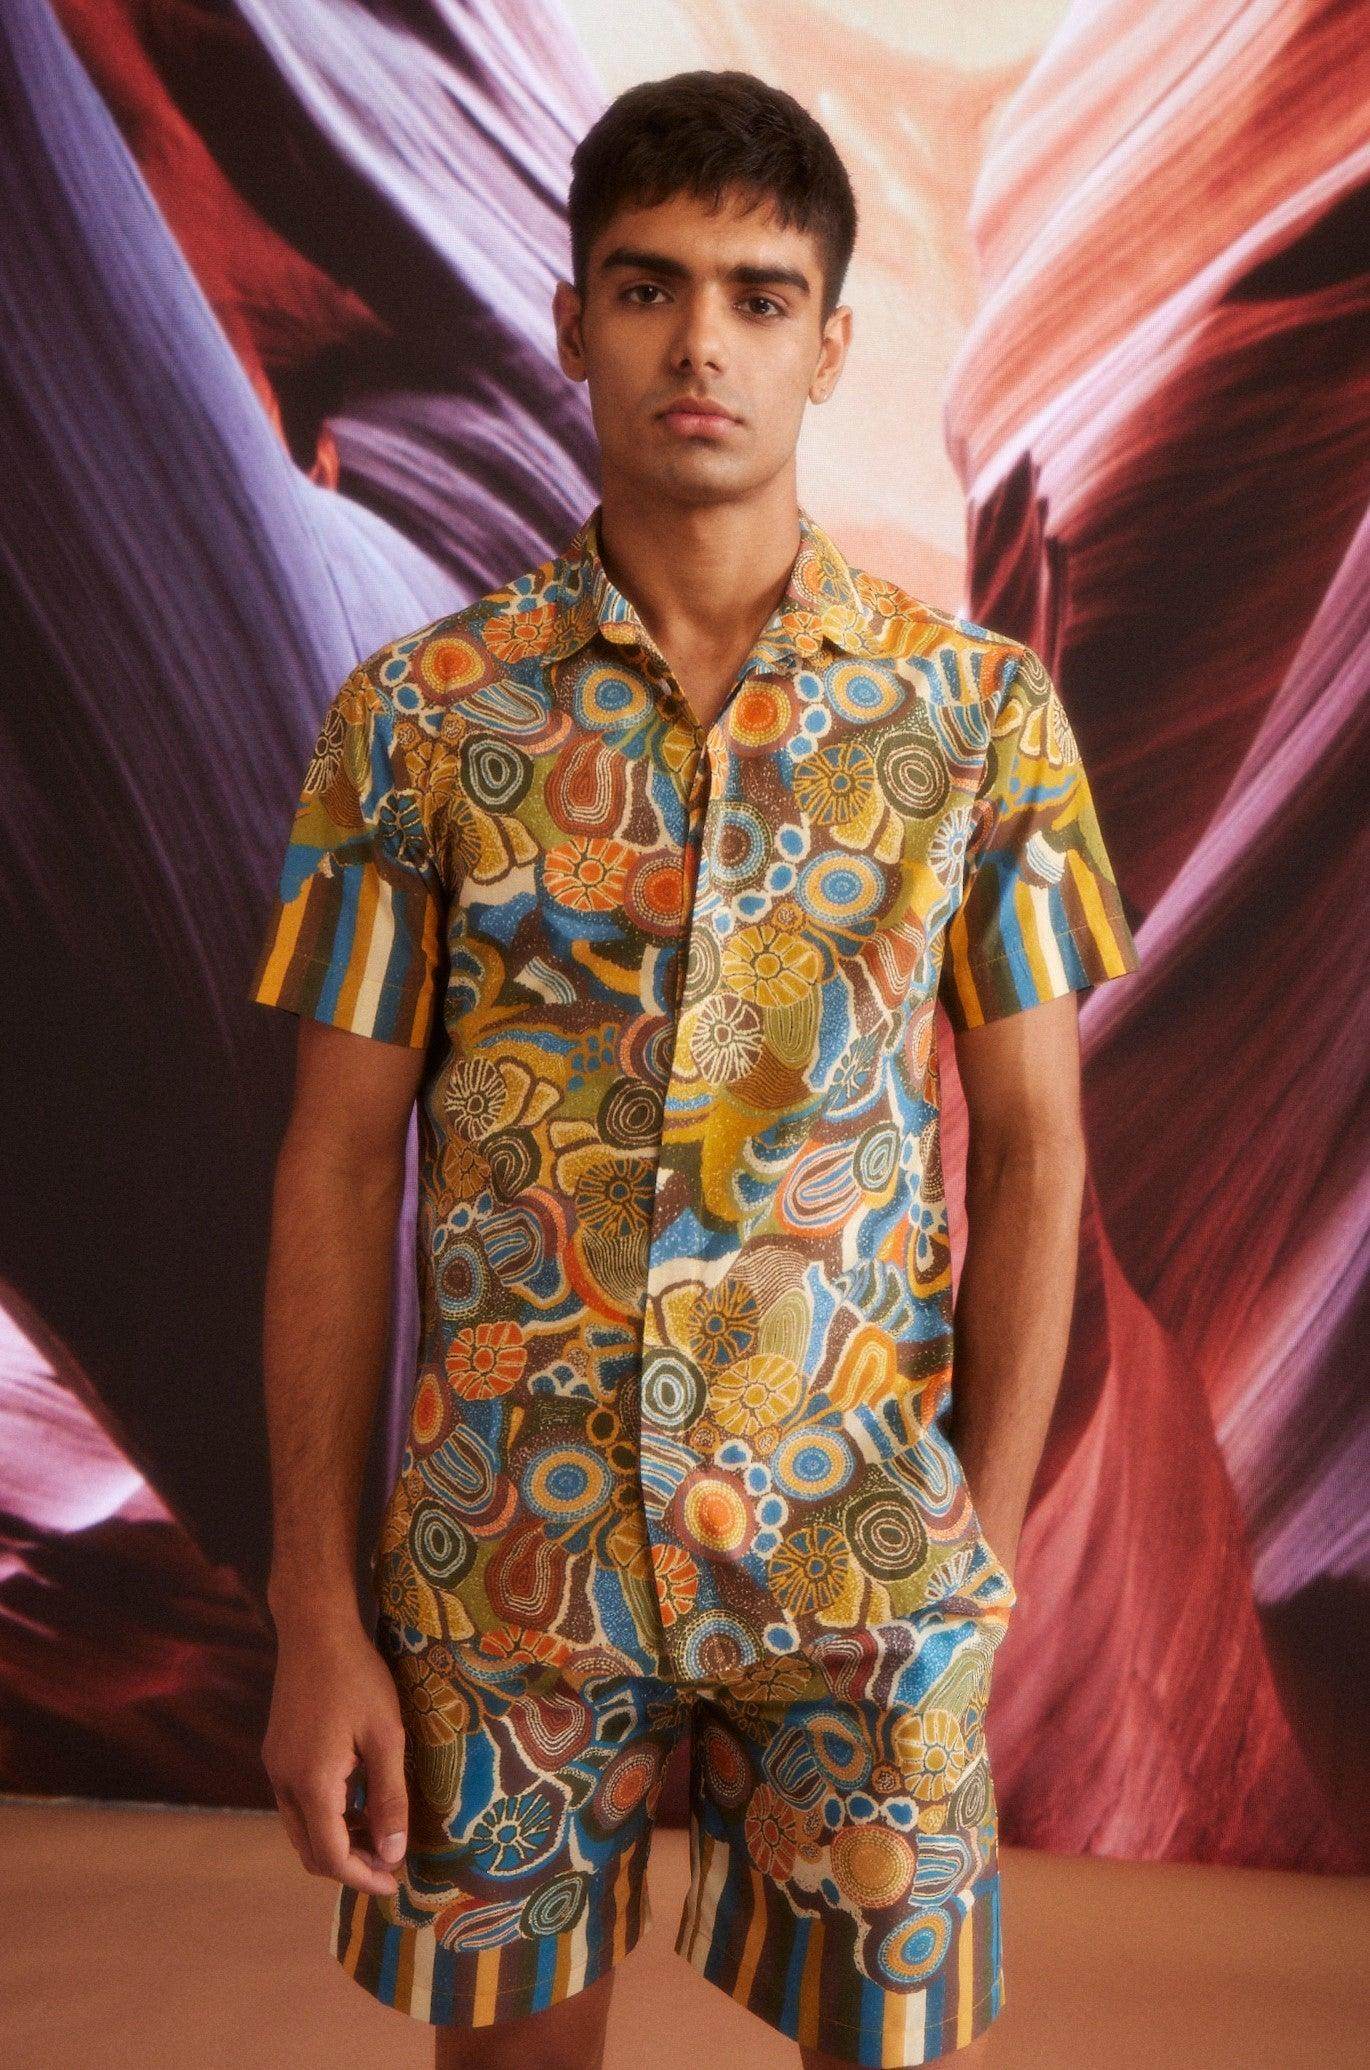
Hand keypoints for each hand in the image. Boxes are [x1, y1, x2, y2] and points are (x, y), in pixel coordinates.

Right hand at [262, 1615, 408, 1895]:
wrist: (315, 1630)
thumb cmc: (359, 1678)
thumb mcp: (386, 1737)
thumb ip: (389, 1799)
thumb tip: (393, 1854)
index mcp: (311, 1783)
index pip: (331, 1856)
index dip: (363, 1877)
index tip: (395, 1883)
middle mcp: (283, 1782)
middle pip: (310, 1851)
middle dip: (349, 1866)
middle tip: (389, 1864)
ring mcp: (275, 1767)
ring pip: (301, 1829)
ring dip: (337, 1841)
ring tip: (378, 1835)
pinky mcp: (277, 1752)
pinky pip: (296, 1803)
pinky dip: (325, 1816)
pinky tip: (357, 1801)